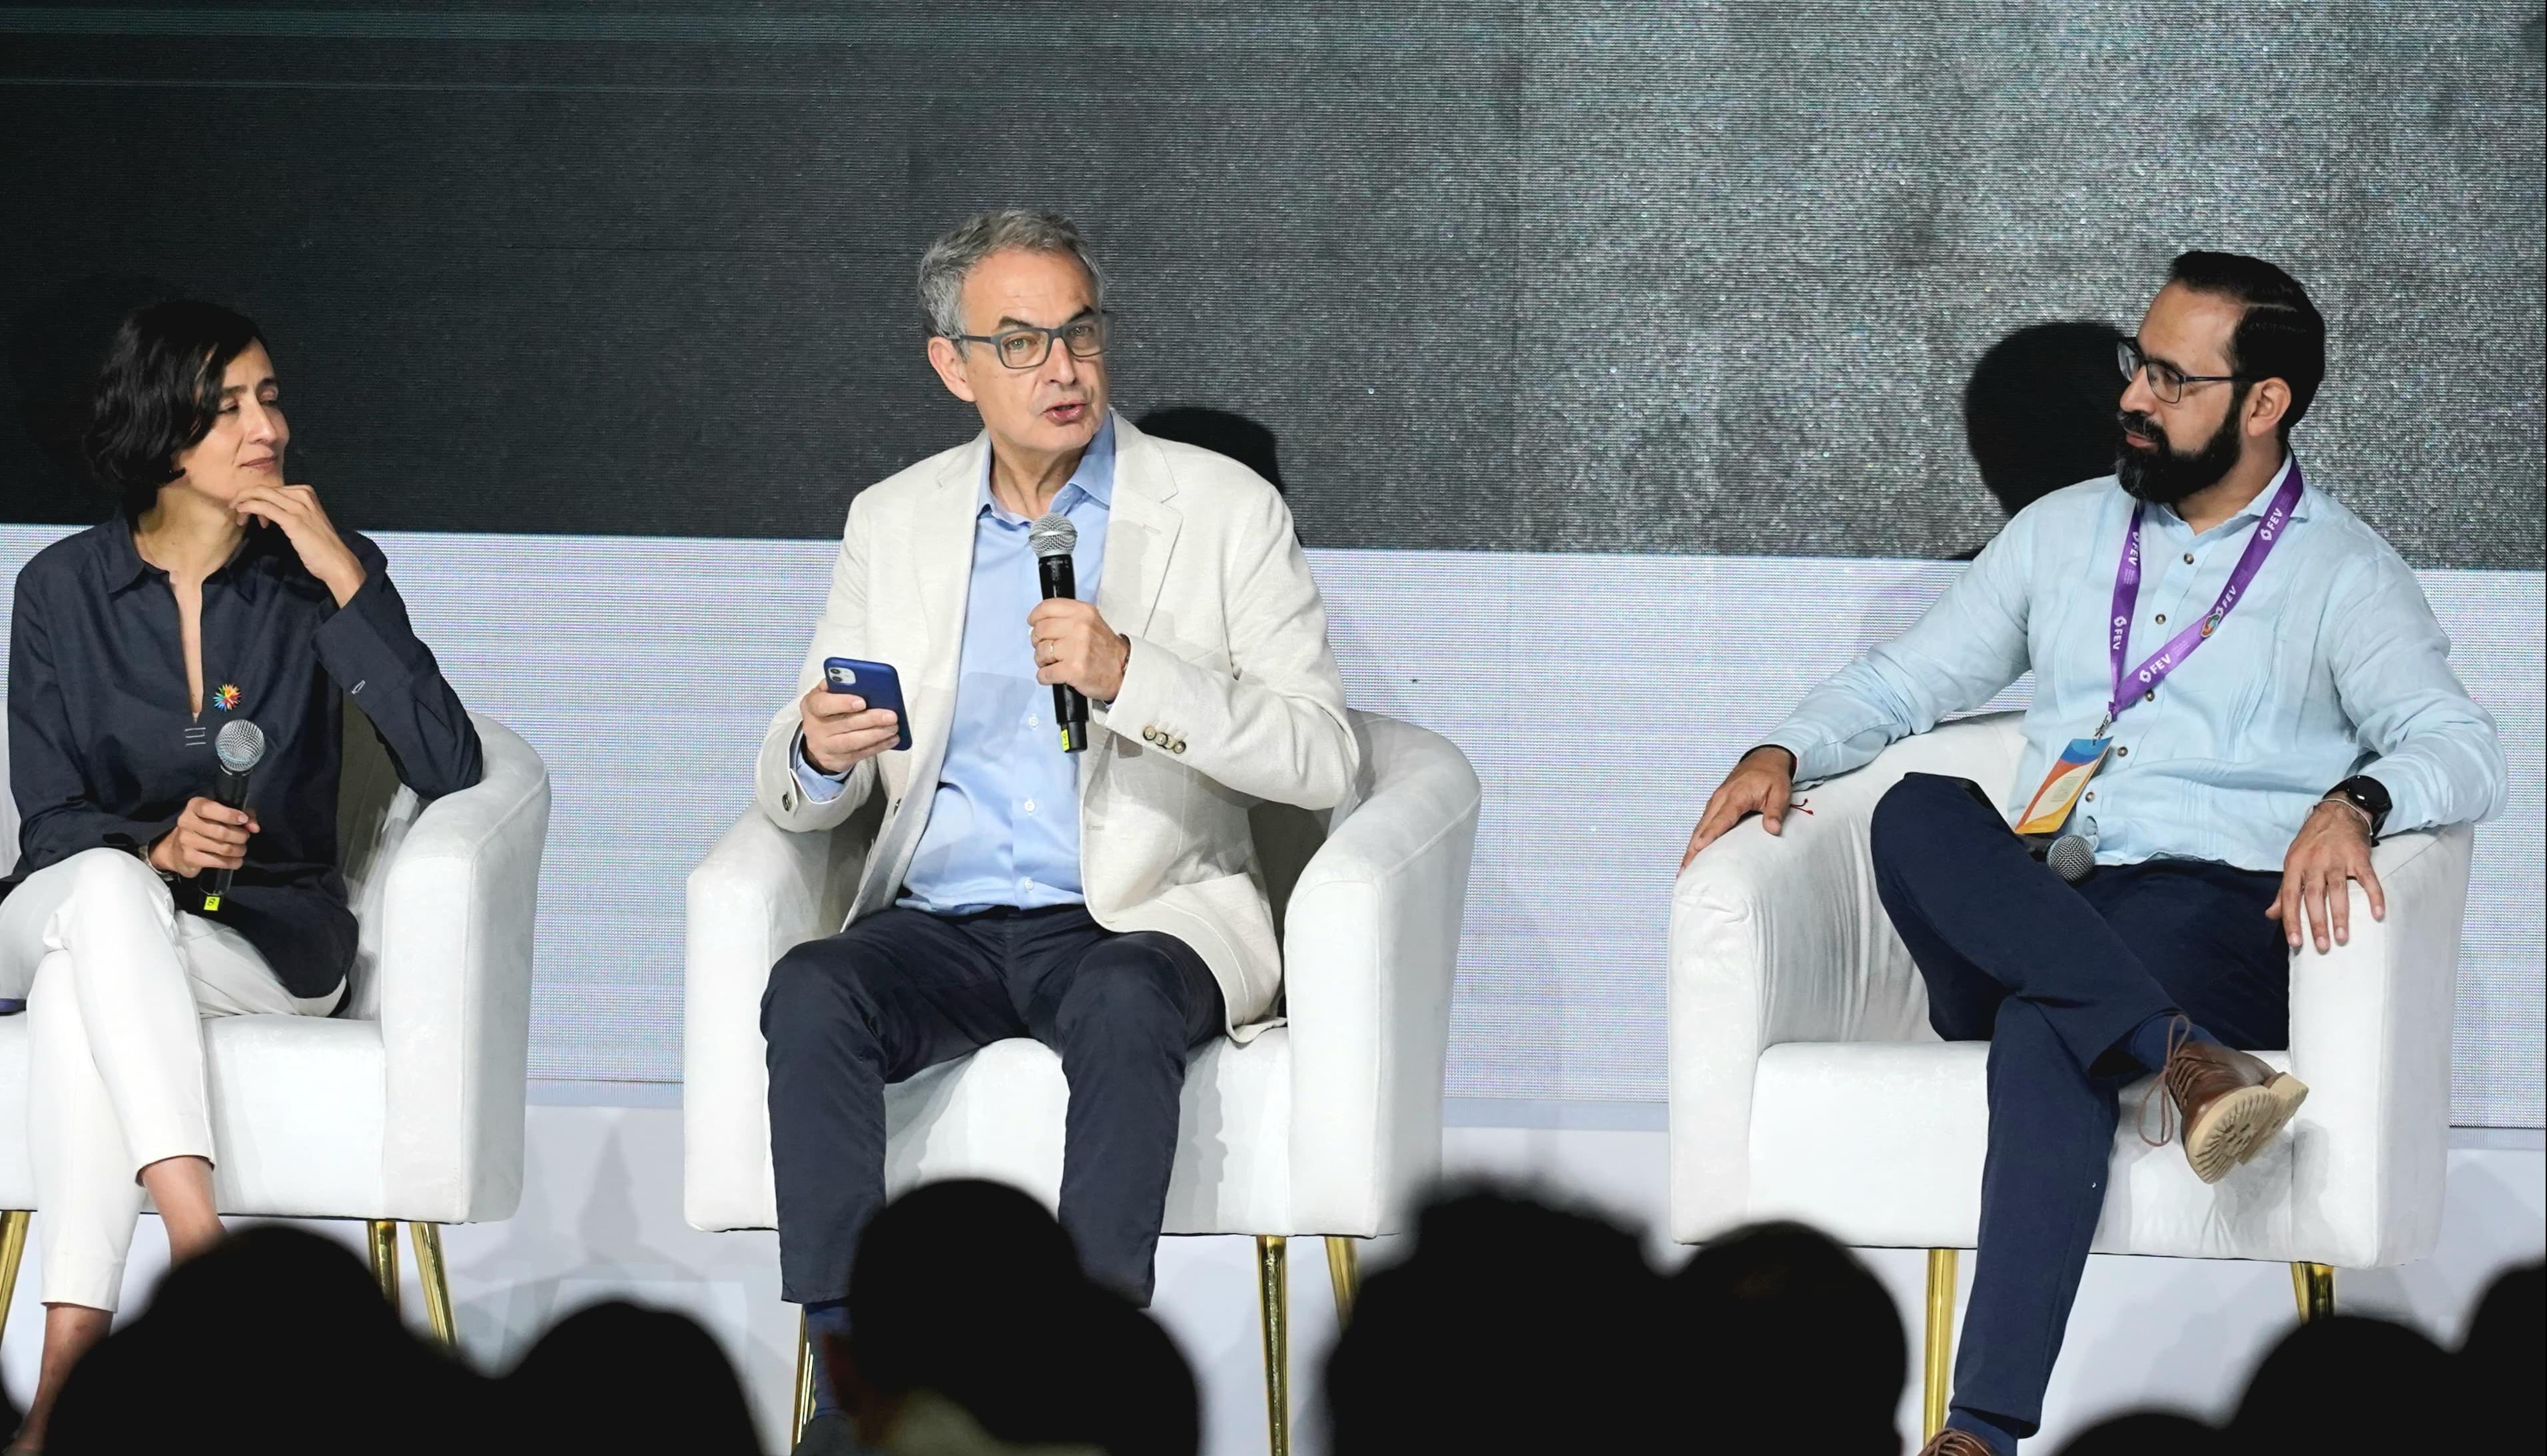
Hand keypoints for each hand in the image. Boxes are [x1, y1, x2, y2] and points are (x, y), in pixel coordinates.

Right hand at [150, 797, 259, 876]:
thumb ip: (243, 816)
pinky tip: (236, 861)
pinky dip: (233, 862)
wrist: (177, 850)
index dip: (229, 814)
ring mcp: (186, 841)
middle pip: (221, 832)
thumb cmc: (207, 826)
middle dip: (240, 836)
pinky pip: (218, 861)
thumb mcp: (223, 814)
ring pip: (223, 848)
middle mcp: (186, 822)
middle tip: (245, 837)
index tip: (243, 819)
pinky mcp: (189, 858)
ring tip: (241, 849)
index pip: (210, 808)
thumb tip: (255, 827)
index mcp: (194, 806)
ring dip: (239, 850)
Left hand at [232, 483, 365, 605]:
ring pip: (261, 495)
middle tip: (235, 509)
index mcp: (306, 492)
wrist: (335, 561)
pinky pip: (263, 507)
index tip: (250, 512)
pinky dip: (249, 508)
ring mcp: (298, 506)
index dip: (256, 497)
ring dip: (244, 502)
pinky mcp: (292, 520)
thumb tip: (268, 509)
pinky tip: (242, 513)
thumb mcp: (305, 520)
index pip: (272, 488)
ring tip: (238, 515)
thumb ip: (290, 510)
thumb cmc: (320, 545)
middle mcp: (302, 495)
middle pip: (264, 489)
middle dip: (245, 497)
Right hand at [799, 686, 900, 773]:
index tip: (863, 702)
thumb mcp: (827, 694)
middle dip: (871, 719)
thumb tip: (863, 680)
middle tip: (892, 715)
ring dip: (877, 734)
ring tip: (894, 727)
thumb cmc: (828, 710)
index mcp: (811, 705)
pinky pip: (860, 754)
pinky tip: (892, 739)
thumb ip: (840, 686)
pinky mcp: (836, 760)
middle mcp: (814, 727)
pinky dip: (879, 746)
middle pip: (845, 724)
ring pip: (853, 742)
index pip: (823, 704)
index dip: (842, 703)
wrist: (819, 740)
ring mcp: (824, 746)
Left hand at [1027, 598, 1129, 702]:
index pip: (1047, 607)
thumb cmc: (1105, 649)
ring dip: (1042, 661)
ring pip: (1040, 652)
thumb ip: (1067, 618)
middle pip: (1040, 630)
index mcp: (1083, 612)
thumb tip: (1038, 623)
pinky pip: (1044, 673)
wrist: (1124, 671)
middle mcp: (1079, 627)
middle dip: (1038, 642)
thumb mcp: (1091, 622)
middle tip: (1047, 649)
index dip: (1036, 617)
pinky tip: (1054, 675)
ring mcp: (1076, 649)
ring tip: (1054, 662)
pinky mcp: (1072, 670)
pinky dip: (1045, 677)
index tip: (1034, 623)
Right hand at [1681, 745, 1797, 869]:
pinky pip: (1703, 823)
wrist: (1763, 759)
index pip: (1721, 818)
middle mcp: (1721, 798)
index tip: (1698, 847)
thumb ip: (1776, 811)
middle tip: (1685, 869)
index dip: (1709, 834)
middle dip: (1692, 848)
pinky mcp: (1715, 804)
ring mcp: (1715, 801)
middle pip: (1703, 826)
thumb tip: (1773, 830)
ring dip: (1691, 846)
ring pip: (1700, 826)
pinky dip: (1696, 838)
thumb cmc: (1772, 777)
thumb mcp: (1780, 792)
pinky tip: (1693, 852)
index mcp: (1736, 796)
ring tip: (1685, 868)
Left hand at [2270, 798, 2385, 952]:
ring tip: (2343, 938)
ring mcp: (2337, 859)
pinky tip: (2378, 914)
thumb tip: (2271, 915)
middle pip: (2314, 896)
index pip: (2290, 897)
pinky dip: (2374, 896)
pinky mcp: (2359, 857)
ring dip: (2341, 915)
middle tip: (2322, 946)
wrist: (2337, 813)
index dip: (2291, 920)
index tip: (2295, 942)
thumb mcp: (2293, 862)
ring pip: (2338, 890)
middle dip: (2317, 923)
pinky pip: (2368, 879)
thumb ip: (2284, 891)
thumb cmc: (2312, 842)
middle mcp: (2314, 862)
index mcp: (2295, 865)